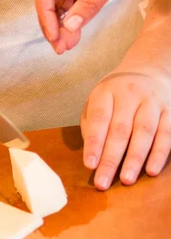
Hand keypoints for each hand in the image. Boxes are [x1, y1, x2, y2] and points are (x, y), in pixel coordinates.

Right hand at [35, 0, 170, 53]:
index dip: (45, 15)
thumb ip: (87, 5)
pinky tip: (76, 31)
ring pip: (62, 2)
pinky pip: (76, 1)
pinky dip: (75, 17)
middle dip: (53, 22)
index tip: (53, 36)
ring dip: (64, 23)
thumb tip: (68, 27)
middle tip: (60, 46)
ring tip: (68, 44)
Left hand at [81, 66, 170, 189]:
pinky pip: (165, 134)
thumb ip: (91, 123)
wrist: (147, 70)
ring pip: (143, 132)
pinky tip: (151, 171)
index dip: (94, 142)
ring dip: (135, 158)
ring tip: (126, 180)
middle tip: (102, 182)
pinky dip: (159, 154)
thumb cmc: (116, 93)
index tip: (89, 165)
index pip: (99, 118)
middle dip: (111, 158)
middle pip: (120, 129)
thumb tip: (92, 152)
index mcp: (106, 91)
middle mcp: (129, 94)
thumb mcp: (97, 99)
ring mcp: (151, 101)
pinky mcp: (169, 111)